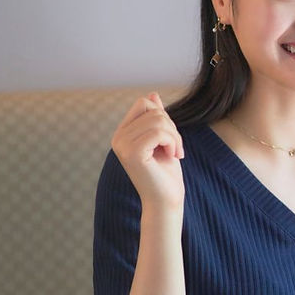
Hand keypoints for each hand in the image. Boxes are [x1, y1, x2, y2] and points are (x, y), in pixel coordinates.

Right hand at [111, 93, 185, 208]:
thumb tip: (152, 94)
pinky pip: (158, 132)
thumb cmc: (166, 172)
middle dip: (171, 126)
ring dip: (175, 136)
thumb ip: (155, 119)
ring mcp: (122, 145)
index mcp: (122, 133)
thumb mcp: (163, 140)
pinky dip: (173, 142)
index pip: (144, 103)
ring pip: (157, 120)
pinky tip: (174, 156)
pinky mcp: (132, 153)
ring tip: (176, 153)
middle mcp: (118, 138)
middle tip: (176, 148)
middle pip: (151, 109)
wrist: (166, 200)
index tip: (170, 139)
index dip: (164, 116)